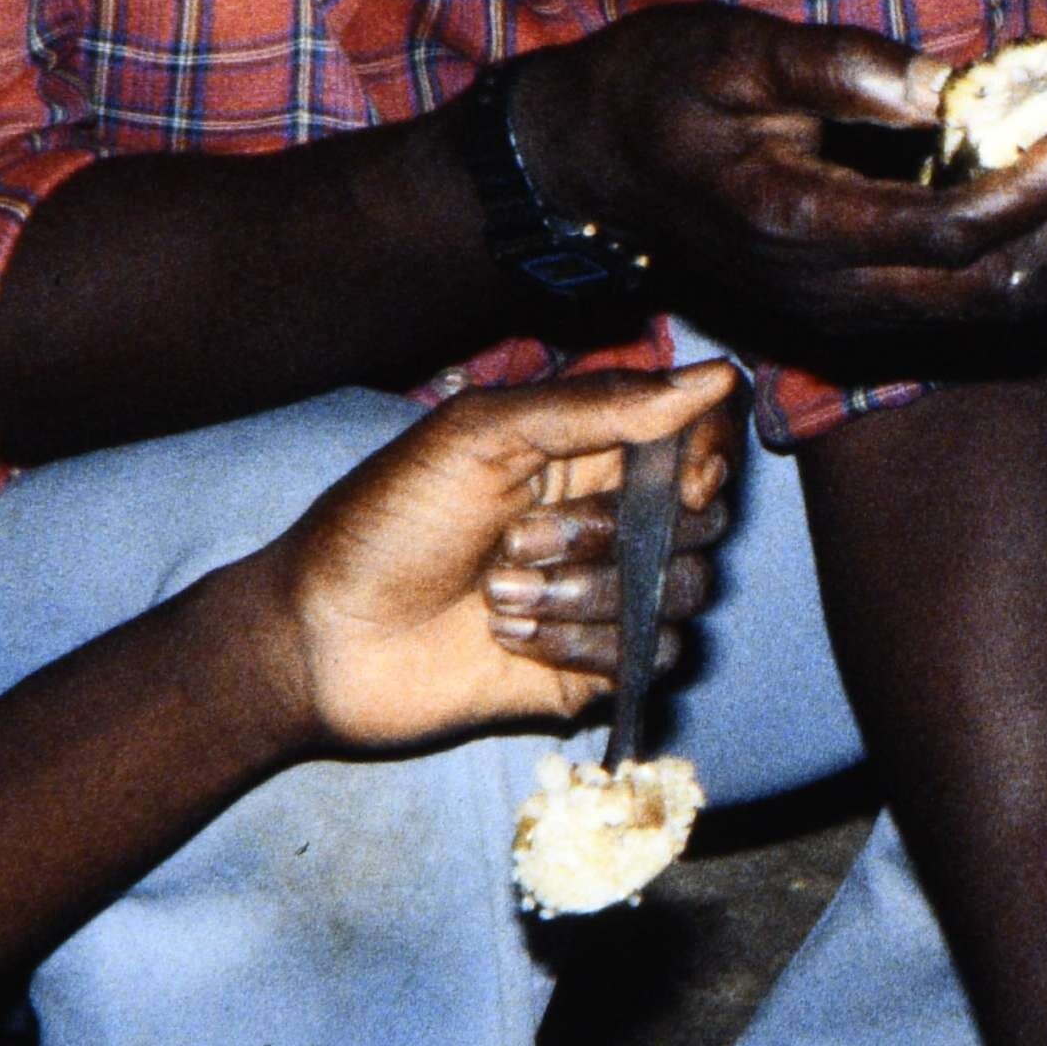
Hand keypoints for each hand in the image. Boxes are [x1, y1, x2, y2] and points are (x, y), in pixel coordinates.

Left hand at [250, 358, 745, 756]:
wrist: (329, 639)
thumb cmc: (386, 523)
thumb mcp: (482, 436)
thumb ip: (601, 404)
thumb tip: (717, 378)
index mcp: (588, 450)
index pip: (700, 440)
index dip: (702, 458)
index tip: (672, 476)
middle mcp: (609, 520)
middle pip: (701, 520)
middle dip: (610, 533)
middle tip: (516, 539)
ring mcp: (607, 596)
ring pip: (680, 591)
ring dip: (584, 593)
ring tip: (498, 595)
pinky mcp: (598, 667)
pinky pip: (650, 655)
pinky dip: (579, 646)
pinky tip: (511, 640)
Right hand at [508, 3, 1046, 383]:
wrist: (588, 171)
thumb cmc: (655, 92)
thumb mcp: (733, 48)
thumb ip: (840, 65)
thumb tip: (947, 83)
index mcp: (795, 224)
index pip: (951, 232)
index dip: (1035, 188)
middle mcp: (826, 293)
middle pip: (992, 292)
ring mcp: (840, 315)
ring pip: (989, 313)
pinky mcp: (852, 314)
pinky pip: (963, 307)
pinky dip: (1024, 254)